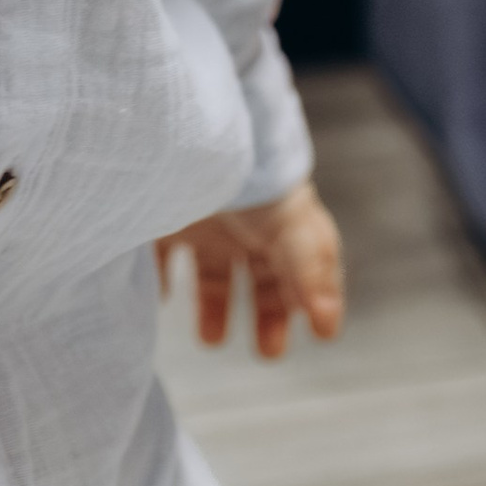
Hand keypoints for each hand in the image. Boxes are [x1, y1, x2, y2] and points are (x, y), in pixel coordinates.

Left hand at [158, 182, 344, 357]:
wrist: (192, 132)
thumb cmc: (251, 174)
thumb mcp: (290, 224)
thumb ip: (309, 274)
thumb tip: (328, 327)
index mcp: (279, 224)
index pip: (301, 271)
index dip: (310, 302)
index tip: (319, 335)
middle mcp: (243, 226)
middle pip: (261, 279)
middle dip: (268, 316)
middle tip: (269, 354)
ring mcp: (202, 222)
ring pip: (212, 276)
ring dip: (213, 308)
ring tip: (210, 340)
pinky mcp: (160, 221)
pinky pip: (159, 259)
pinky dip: (158, 282)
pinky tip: (158, 300)